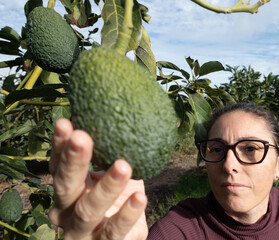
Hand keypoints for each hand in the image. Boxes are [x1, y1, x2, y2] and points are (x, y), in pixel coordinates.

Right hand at [48, 119, 147, 239]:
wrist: (122, 235)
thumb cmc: (115, 198)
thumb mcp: (111, 174)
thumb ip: (113, 153)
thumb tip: (131, 112)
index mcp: (66, 188)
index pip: (57, 165)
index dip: (59, 145)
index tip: (64, 122)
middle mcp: (65, 210)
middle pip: (65, 185)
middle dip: (73, 161)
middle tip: (83, 138)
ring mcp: (80, 231)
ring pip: (88, 210)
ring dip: (106, 187)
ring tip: (123, 165)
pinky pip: (114, 231)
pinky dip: (127, 214)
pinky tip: (140, 197)